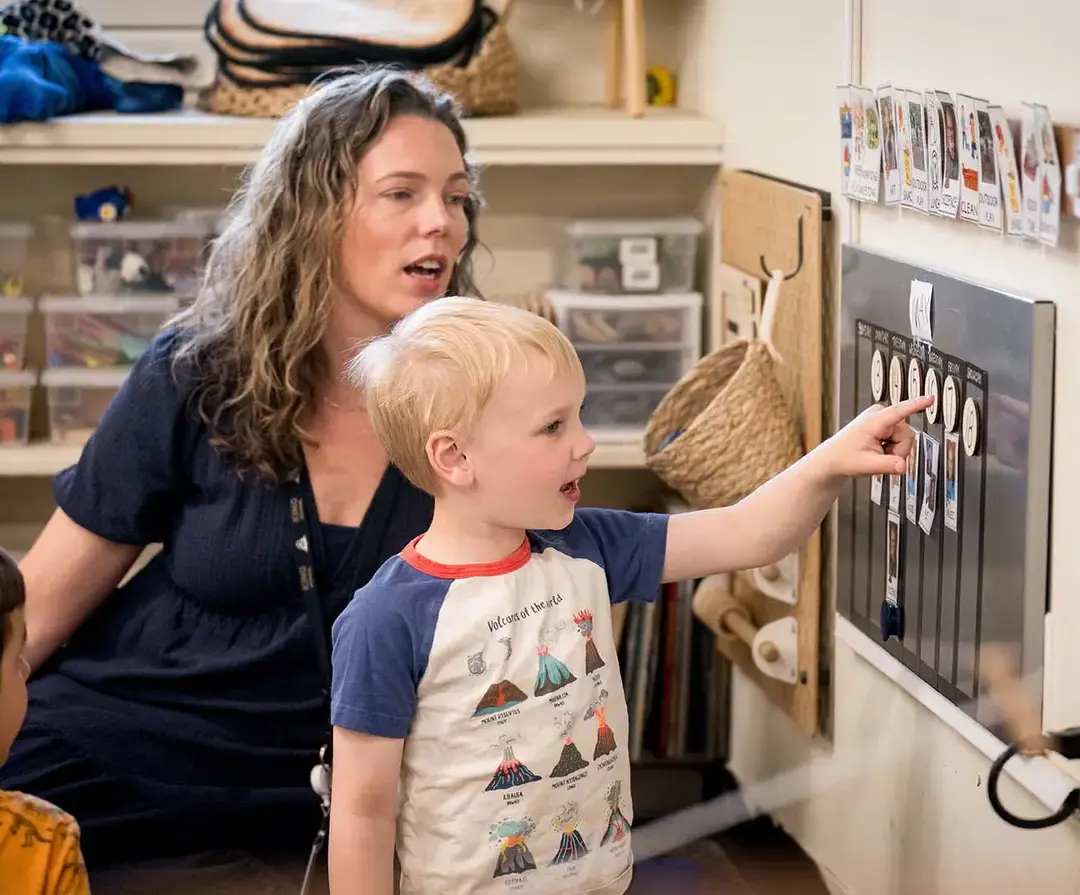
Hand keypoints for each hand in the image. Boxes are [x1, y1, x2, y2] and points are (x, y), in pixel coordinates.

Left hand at [818, 395, 933, 478]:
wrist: (833, 460)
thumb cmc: (843, 459)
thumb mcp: (866, 465)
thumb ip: (887, 466)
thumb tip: (903, 466)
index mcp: (874, 421)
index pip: (900, 411)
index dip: (917, 404)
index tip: (931, 398)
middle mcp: (879, 416)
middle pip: (907, 434)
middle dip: (899, 450)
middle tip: (882, 458)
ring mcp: (882, 420)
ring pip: (905, 438)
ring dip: (895, 451)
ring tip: (877, 454)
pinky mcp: (884, 426)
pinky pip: (899, 439)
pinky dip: (892, 449)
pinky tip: (878, 451)